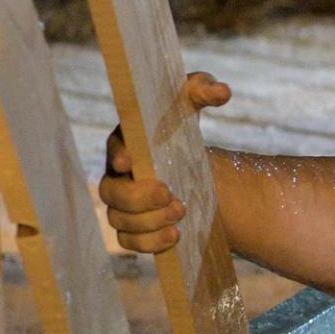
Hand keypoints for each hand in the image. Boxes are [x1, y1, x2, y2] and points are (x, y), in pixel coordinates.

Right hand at [99, 72, 231, 253]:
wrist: (192, 166)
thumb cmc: (182, 128)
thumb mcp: (193, 103)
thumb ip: (202, 90)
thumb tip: (223, 91)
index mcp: (126, 143)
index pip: (113, 147)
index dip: (119, 154)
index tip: (130, 160)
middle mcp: (118, 176)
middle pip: (111, 192)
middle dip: (139, 197)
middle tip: (172, 195)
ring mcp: (123, 206)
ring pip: (120, 220)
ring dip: (150, 221)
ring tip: (182, 213)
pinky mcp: (134, 230)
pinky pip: (130, 243)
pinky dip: (151, 243)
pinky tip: (176, 235)